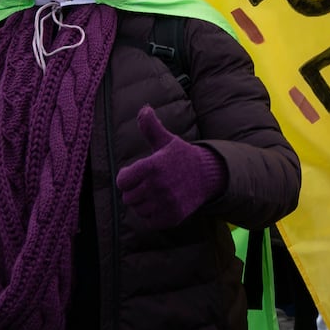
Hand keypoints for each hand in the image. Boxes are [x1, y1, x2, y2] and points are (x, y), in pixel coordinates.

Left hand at [117, 105, 224, 228]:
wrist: (207, 175)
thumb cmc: (181, 157)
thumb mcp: (166, 140)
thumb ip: (150, 126)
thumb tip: (144, 108)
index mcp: (152, 166)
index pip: (122, 181)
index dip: (127, 177)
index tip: (137, 174)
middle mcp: (158, 186)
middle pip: (128, 197)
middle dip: (135, 191)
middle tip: (148, 184)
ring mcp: (166, 203)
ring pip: (139, 210)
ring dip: (144, 203)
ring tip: (156, 193)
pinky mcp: (172, 217)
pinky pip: (150, 221)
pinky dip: (153, 215)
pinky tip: (162, 204)